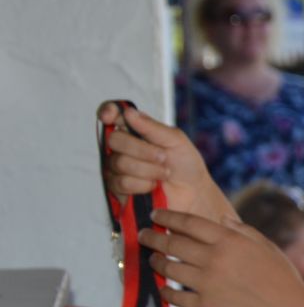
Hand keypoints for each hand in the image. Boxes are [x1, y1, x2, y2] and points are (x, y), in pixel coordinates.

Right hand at [97, 103, 236, 225]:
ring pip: (119, 162)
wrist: (193, 193)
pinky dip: (142, 184)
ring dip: (148, 169)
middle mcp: (121, 147)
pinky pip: (121, 182)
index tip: (111, 117)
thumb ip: (152, 127)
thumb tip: (128, 113)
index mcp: (133, 130)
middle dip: (141, 150)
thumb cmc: (185, 165)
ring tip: (164, 173)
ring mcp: (116, 167)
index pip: (111, 115)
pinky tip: (153, 186)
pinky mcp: (117, 188)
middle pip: (114, 140)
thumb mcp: (175, 140)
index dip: (107, 112)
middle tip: (163, 157)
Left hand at [139, 208, 303, 306]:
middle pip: (171, 243)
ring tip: (152, 259)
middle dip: (152, 237)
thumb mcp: (266, 246)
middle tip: (143, 235)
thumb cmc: (282, 278)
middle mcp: (214, 258)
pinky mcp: (204, 306)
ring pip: (168, 268)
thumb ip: (242, 230)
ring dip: (156, 262)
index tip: (155, 214)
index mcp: (229, 240)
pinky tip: (163, 288)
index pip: (188, 222)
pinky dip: (165, 291)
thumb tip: (221, 220)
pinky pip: (174, 296)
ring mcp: (206, 283)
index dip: (167, 216)